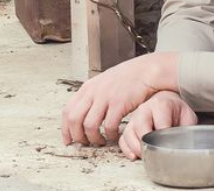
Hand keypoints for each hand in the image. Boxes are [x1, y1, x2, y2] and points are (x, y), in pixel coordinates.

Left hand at [60, 52, 177, 147]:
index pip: (68, 111)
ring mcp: (105, 97)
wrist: (147, 70)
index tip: (68, 139)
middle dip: (77, 136)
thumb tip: (84, 111)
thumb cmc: (129, 77)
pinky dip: (110, 134)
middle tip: (85, 143)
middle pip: (74, 120)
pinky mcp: (119, 103)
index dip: (66, 129)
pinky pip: (108, 126)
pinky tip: (115, 135)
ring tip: (100, 141)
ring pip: (89, 125)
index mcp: (88, 87)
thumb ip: (93, 94)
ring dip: (93, 138)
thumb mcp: (105, 81)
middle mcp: (94, 92)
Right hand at [118, 90, 198, 159]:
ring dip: (135, 148)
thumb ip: (186, 128)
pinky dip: (127, 149)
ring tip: (144, 156)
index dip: (163, 136)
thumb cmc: (177, 111)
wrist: (167, 102)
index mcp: (161, 104)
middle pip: (140, 126)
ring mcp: (135, 117)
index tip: (167, 146)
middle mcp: (145, 109)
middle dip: (146, 142)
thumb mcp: (187, 116)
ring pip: (129, 133)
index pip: (160, 122)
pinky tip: (134, 156)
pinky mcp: (129, 126)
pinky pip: (123, 139)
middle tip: (153, 153)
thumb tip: (184, 144)